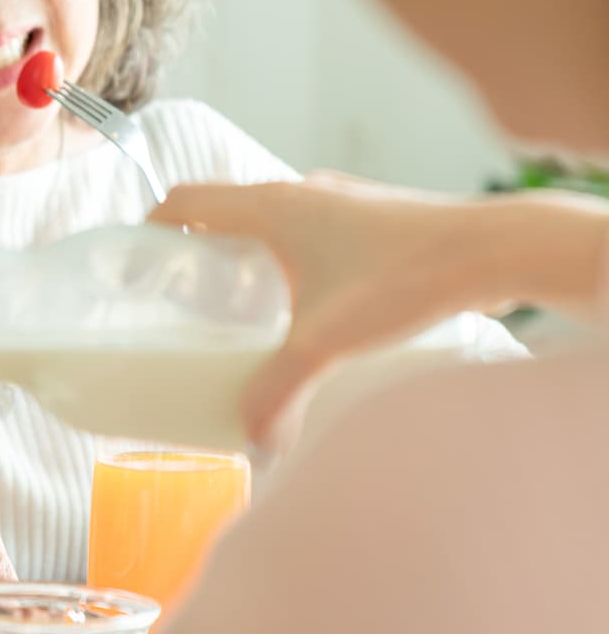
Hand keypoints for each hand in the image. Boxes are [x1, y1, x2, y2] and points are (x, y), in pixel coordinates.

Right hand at [151, 173, 482, 443]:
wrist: (495, 250)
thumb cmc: (404, 279)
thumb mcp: (326, 343)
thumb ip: (279, 392)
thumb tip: (252, 441)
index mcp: (270, 207)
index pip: (185, 199)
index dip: (151, 227)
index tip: (139, 263)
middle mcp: (300, 191)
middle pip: (226, 210)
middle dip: (200, 249)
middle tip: (191, 297)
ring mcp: (342, 199)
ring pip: (275, 219)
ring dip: (252, 252)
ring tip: (251, 305)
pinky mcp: (377, 215)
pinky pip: (315, 228)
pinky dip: (297, 257)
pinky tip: (317, 304)